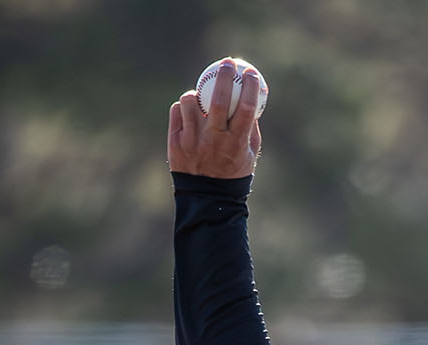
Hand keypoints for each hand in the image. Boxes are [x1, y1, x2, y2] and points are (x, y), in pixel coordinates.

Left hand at [167, 60, 263, 178]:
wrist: (207, 197)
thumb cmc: (233, 172)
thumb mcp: (249, 153)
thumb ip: (250, 127)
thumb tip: (251, 99)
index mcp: (236, 142)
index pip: (247, 108)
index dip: (250, 87)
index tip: (251, 74)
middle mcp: (214, 139)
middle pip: (220, 99)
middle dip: (225, 76)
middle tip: (228, 64)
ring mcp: (192, 140)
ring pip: (191, 102)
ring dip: (197, 93)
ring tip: (201, 96)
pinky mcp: (175, 141)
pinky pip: (177, 111)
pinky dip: (184, 107)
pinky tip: (190, 110)